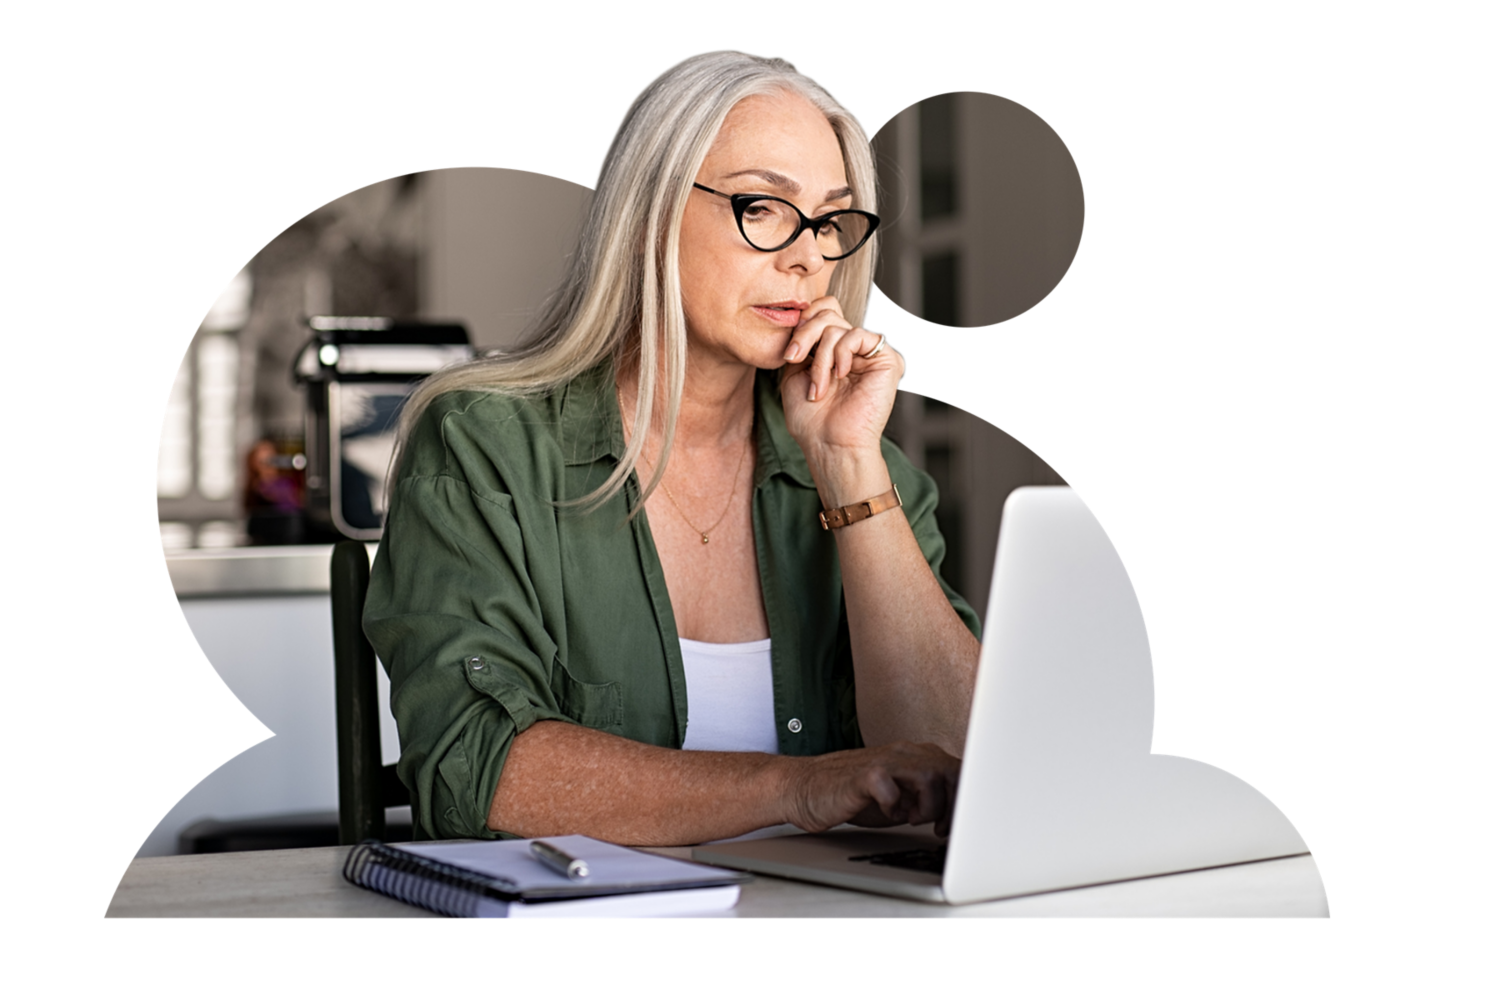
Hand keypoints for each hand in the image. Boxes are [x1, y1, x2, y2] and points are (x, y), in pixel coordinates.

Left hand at [779, 296, 904, 457]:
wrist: (829, 444)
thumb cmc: (811, 418)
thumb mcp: (794, 371)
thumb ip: (802, 340)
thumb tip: (805, 313)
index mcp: (834, 350)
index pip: (824, 310)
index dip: (804, 321)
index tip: (790, 351)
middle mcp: (854, 348)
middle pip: (828, 313)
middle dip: (805, 335)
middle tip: (793, 359)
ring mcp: (870, 353)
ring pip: (837, 327)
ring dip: (820, 358)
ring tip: (817, 387)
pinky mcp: (888, 359)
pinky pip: (857, 335)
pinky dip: (840, 354)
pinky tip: (840, 376)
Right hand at [779, 742, 959, 836]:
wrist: (807, 789)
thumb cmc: (854, 796)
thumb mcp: (901, 797)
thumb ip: (928, 797)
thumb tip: (961, 816)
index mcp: (916, 756)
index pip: (958, 770)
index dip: (965, 801)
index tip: (957, 826)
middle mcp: (904, 753)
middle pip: (952, 770)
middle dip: (952, 805)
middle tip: (938, 827)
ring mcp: (884, 761)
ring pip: (930, 775)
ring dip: (927, 806)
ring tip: (910, 819)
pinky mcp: (864, 775)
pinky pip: (891, 788)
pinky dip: (895, 808)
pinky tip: (887, 814)